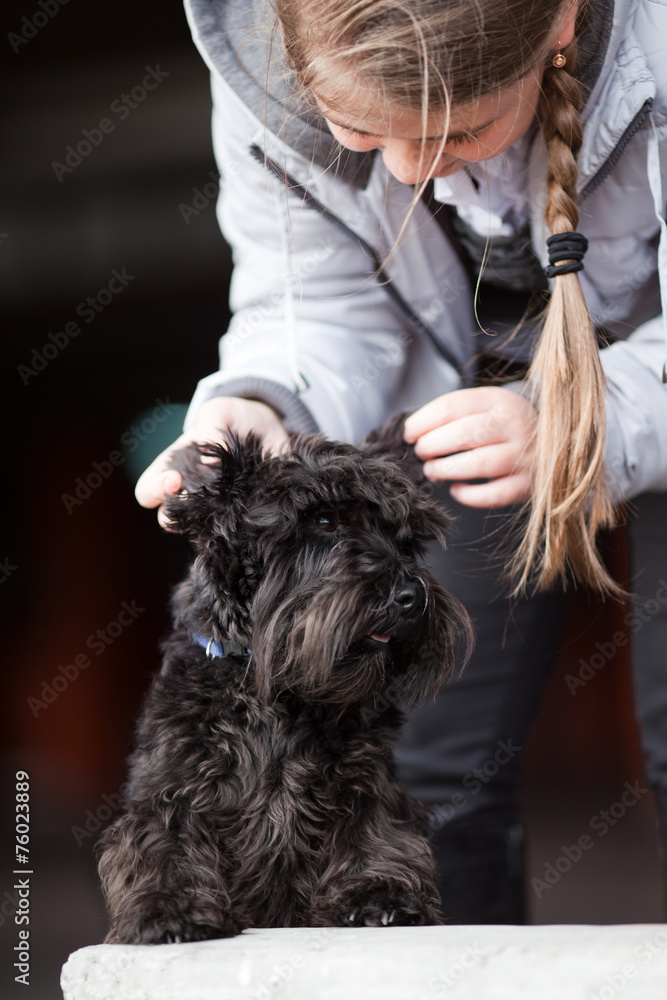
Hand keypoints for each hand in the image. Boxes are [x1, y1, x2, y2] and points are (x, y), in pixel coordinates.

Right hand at [135, 396, 288, 527]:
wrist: (268, 430)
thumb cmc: (233, 419)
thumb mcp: (220, 410)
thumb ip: (211, 424)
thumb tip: (209, 462)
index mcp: (172, 468)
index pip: (146, 491)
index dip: (155, 490)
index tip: (176, 479)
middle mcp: (188, 493)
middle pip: (167, 519)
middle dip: (178, 512)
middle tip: (199, 497)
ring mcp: (212, 508)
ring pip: (199, 529)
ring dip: (208, 519)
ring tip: (228, 502)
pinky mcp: (237, 515)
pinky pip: (230, 531)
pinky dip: (236, 522)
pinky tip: (250, 506)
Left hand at [403, 386, 536, 507]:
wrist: (555, 443)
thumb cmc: (505, 427)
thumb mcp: (487, 407)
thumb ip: (455, 415)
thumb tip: (412, 432)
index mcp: (500, 400)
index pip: (454, 406)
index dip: (424, 420)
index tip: (408, 432)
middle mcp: (515, 425)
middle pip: (466, 434)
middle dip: (433, 444)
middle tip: (420, 452)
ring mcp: (525, 455)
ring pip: (480, 463)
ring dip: (448, 469)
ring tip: (431, 471)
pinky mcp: (527, 484)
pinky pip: (495, 494)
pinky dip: (470, 495)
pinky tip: (456, 490)